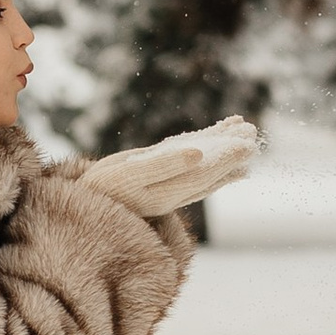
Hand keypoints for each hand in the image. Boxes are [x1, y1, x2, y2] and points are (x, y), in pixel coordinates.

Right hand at [73, 117, 258, 215]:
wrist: (81, 205)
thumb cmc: (103, 188)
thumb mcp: (132, 174)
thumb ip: (166, 164)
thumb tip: (200, 153)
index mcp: (171, 192)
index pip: (206, 173)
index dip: (228, 158)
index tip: (248, 143)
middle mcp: (173, 191)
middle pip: (210, 170)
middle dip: (231, 151)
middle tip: (253, 132)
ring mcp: (166, 185)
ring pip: (203, 166)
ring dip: (223, 146)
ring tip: (244, 129)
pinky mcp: (158, 177)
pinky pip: (187, 162)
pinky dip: (204, 145)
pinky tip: (218, 133)